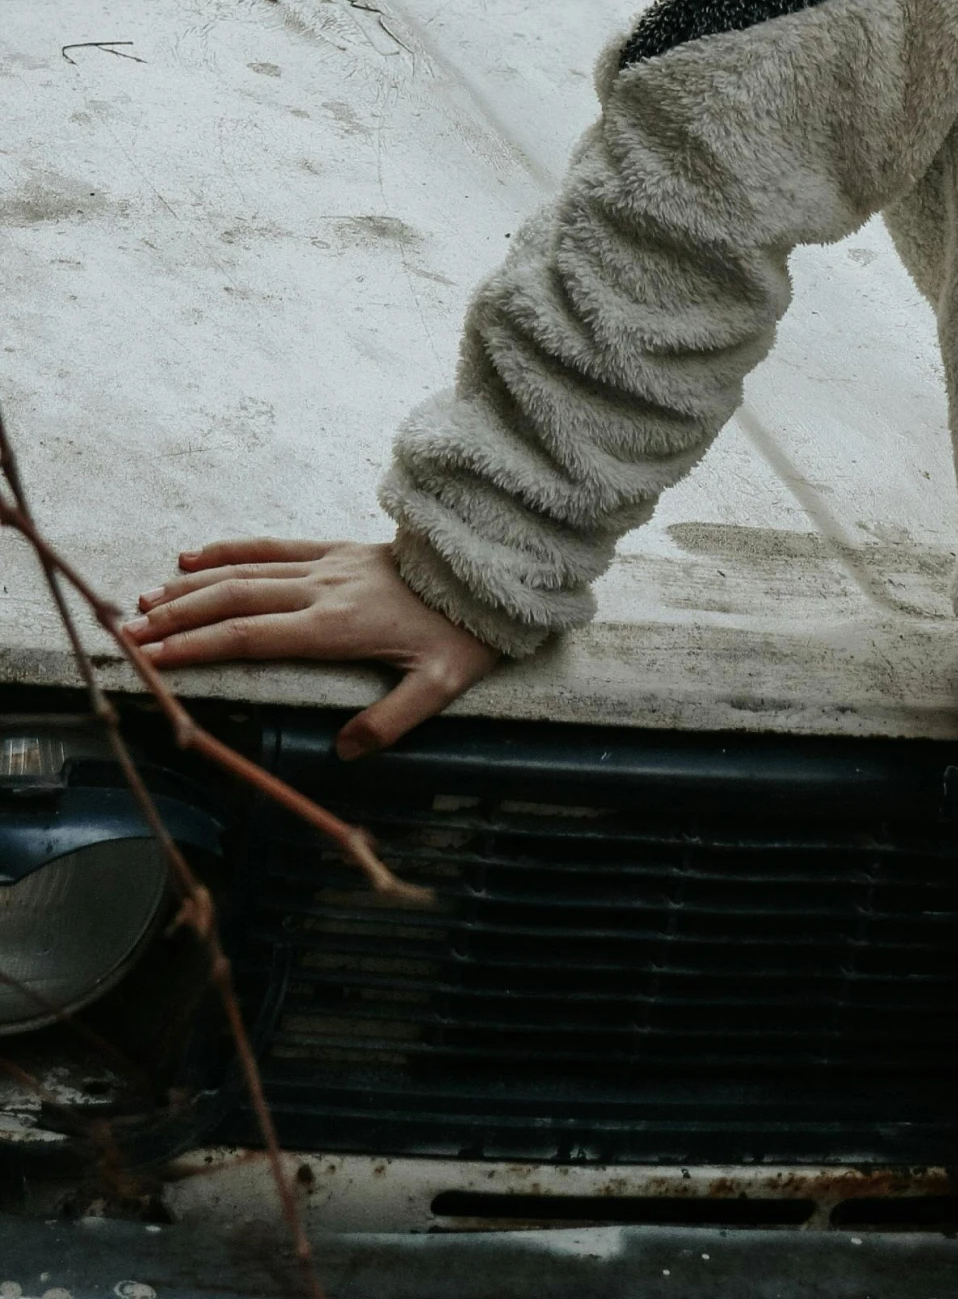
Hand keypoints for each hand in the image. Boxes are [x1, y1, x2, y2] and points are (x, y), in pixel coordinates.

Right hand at [124, 540, 497, 759]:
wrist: (490, 573)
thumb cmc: (465, 632)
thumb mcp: (441, 685)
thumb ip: (393, 720)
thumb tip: (344, 752)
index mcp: (337, 626)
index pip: (250, 637)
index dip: (197, 647)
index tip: (152, 660)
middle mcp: (321, 589)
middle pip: (231, 602)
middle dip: (175, 620)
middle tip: (127, 637)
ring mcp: (326, 565)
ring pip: (243, 572)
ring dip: (189, 589)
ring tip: (144, 606)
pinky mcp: (336, 549)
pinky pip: (271, 546)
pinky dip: (227, 551)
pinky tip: (192, 558)